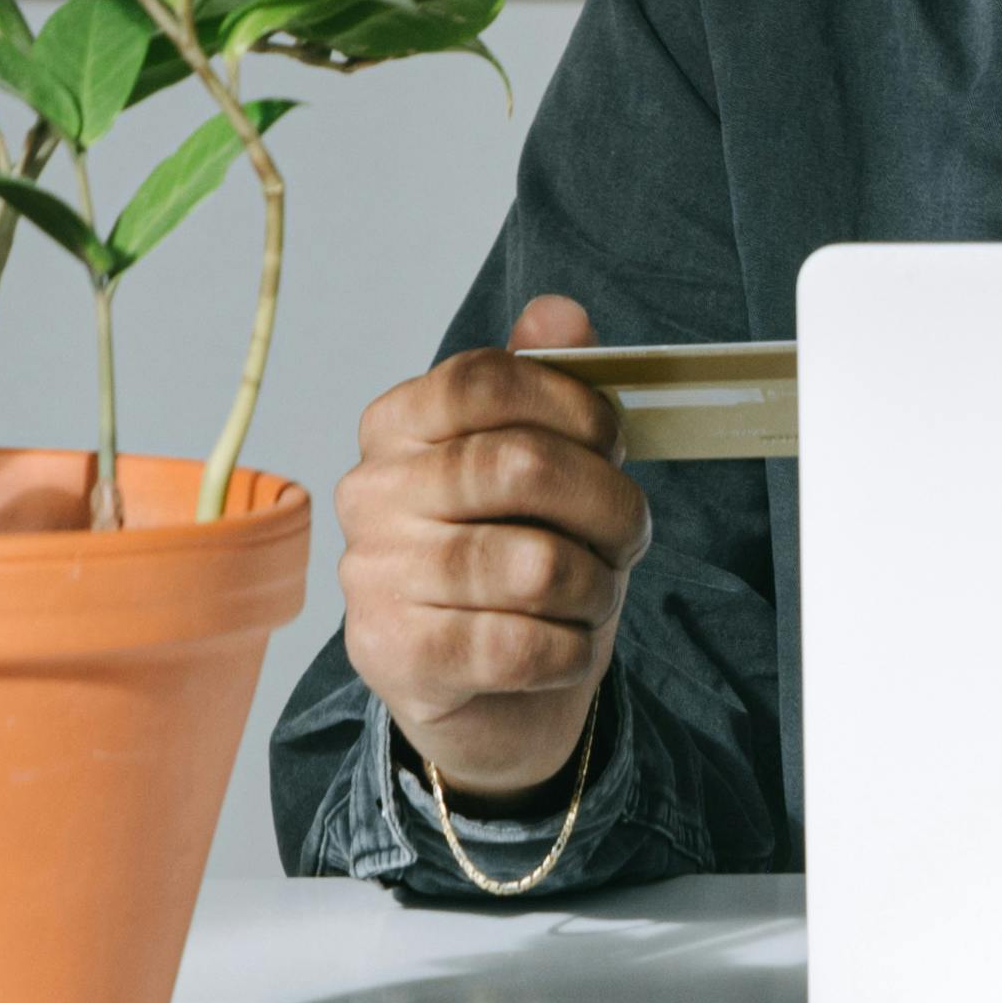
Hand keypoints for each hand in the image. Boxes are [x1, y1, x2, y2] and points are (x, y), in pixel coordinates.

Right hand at [338, 293, 651, 804]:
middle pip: (520, 465)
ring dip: (596, 585)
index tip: (611, 439)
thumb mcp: (539, 459)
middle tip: (630, 532)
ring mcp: (374, 574)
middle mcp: (372, 492)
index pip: (485, 378)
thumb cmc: (515, 553)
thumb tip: (559, 313)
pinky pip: (520, 644)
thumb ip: (548, 380)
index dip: (572, 404)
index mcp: (398, 425)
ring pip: (535, 564)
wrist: (480, 689)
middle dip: (608, 504)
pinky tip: (566, 644)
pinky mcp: (395, 654)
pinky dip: (570, 648)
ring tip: (596, 592)